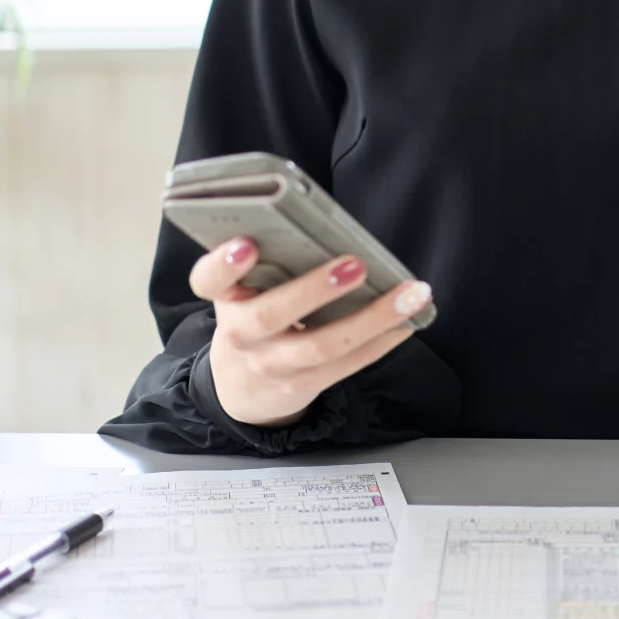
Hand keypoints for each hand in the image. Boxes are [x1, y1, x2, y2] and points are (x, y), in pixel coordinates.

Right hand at [189, 238, 431, 428]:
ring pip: (323, 345)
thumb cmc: (254, 318)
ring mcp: (272, 364)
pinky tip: (408, 322)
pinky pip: (348, 364)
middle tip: (355, 265)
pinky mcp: (302, 385)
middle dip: (314, 289)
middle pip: (271, 314)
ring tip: (409, 295)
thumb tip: (328, 230)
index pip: (209, 279)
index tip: (247, 244)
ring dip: (373, 318)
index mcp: (225, 297)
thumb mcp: (244, 291)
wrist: (242, 388)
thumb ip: (269, 265)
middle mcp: (242, 333)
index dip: (225, 263)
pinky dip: (382, 341)